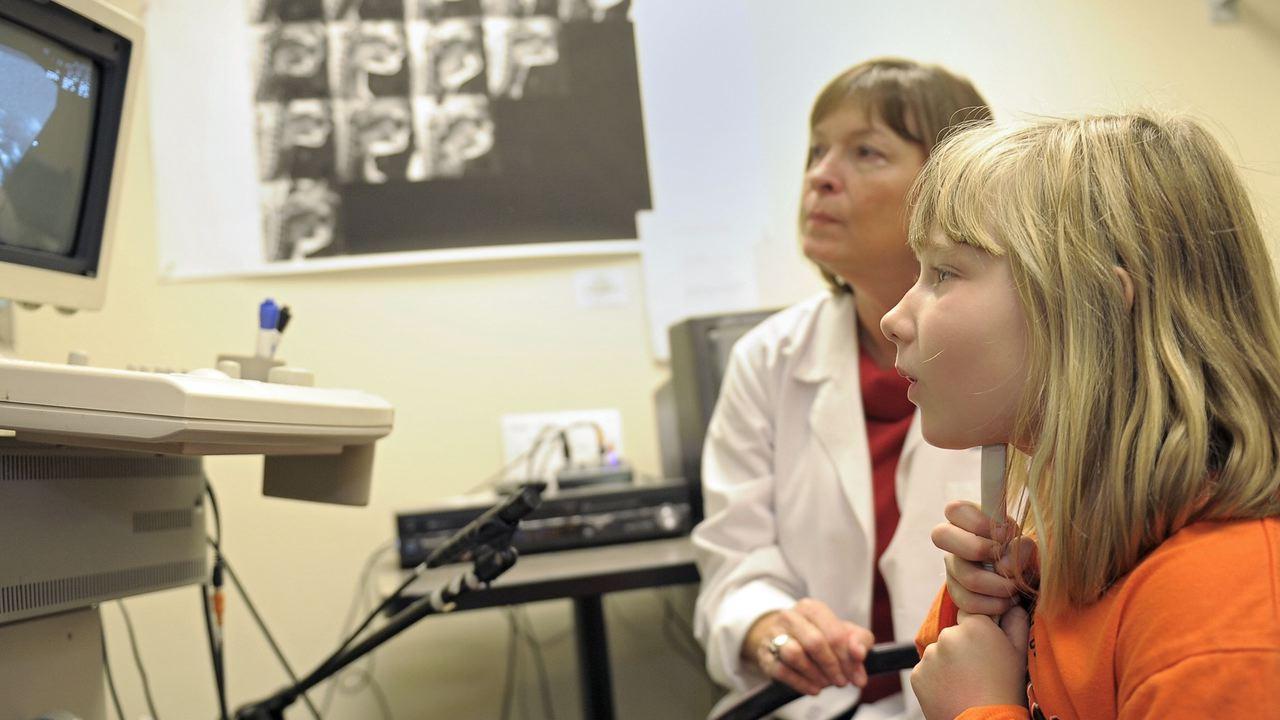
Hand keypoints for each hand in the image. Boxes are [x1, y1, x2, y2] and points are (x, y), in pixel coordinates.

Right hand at [741, 598, 874, 695]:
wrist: (785, 638)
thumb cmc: (820, 635)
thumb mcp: (844, 632)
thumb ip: (860, 640)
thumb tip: (859, 654)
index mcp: (811, 608)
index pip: (834, 633)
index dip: (848, 658)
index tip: (856, 676)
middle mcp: (790, 617)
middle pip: (814, 643)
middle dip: (832, 666)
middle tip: (842, 682)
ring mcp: (774, 635)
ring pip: (794, 655)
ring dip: (815, 674)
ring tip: (826, 683)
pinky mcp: (765, 654)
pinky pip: (781, 671)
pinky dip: (801, 684)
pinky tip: (814, 689)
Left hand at [911, 607, 1029, 718]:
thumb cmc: (1006, 690)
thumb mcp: (1019, 653)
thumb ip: (1015, 622)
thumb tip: (1011, 605)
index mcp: (974, 625)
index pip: (970, 617)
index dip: (978, 634)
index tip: (984, 651)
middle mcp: (948, 634)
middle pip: (953, 635)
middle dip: (961, 649)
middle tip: (976, 672)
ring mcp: (930, 655)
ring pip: (938, 653)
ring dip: (947, 664)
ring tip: (965, 684)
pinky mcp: (917, 673)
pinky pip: (927, 671)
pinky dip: (936, 680)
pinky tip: (952, 692)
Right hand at [931, 500, 1037, 615]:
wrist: (1025, 585)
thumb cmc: (1023, 556)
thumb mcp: (1028, 546)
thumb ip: (1022, 547)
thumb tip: (1003, 565)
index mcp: (967, 520)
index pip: (954, 510)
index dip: (977, 522)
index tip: (1004, 534)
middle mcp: (953, 541)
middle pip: (940, 535)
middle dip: (976, 549)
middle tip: (1003, 559)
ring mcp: (952, 567)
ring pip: (965, 576)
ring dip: (998, 586)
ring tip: (1014, 587)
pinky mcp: (956, 594)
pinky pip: (968, 603)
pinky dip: (994, 605)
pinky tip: (1007, 601)